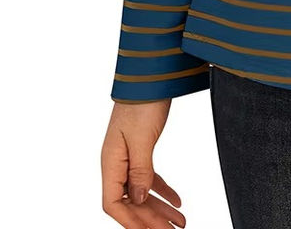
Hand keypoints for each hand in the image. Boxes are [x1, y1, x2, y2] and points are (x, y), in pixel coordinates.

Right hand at [101, 98, 186, 228]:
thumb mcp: (142, 138)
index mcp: (111, 162)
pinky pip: (150, 177)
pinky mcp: (141, 149)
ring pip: (142, 192)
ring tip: (180, 222)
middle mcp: (117, 163)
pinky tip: (177, 200)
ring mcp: (129, 156)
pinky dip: (162, 190)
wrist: (151, 77)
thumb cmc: (142, 103)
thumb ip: (139, 170)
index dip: (131, 221)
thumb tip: (137, 199)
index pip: (113, 203)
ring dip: (160, 208)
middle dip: (150, 220)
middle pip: (131, 201)